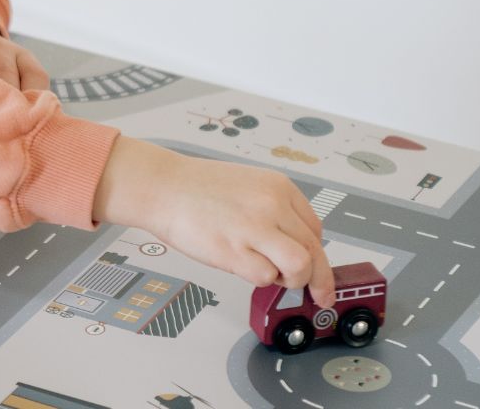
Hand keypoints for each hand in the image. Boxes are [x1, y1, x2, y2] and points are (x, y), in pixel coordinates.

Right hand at [93, 137, 334, 307]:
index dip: (316, 253)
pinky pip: (266, 277)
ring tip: (274, 276)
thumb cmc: (195, 188)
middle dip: (318, 279)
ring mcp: (255, 227)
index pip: (315, 229)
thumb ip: (274, 211)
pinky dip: (259, 278)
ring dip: (292, 280)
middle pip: (314, 250)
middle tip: (317, 295)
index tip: (315, 268)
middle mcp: (272, 204)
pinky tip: (242, 265)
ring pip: (301, 266)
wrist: (162, 187)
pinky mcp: (235, 251)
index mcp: (278, 186)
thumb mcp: (248, 185)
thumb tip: (293, 246)